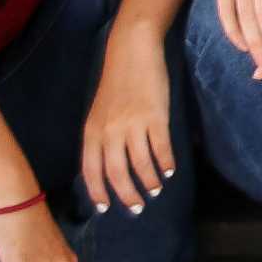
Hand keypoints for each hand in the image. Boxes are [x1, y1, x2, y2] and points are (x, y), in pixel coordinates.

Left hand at [79, 29, 175, 215]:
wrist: (132, 52)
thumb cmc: (117, 82)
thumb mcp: (100, 112)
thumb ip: (101, 137)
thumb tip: (109, 166)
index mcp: (92, 131)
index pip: (91, 170)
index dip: (98, 192)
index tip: (106, 209)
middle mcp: (110, 131)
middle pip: (116, 173)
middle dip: (127, 195)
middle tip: (137, 208)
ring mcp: (133, 124)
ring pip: (140, 164)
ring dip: (150, 181)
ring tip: (156, 190)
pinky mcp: (156, 116)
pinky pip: (161, 147)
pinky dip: (166, 162)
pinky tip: (170, 170)